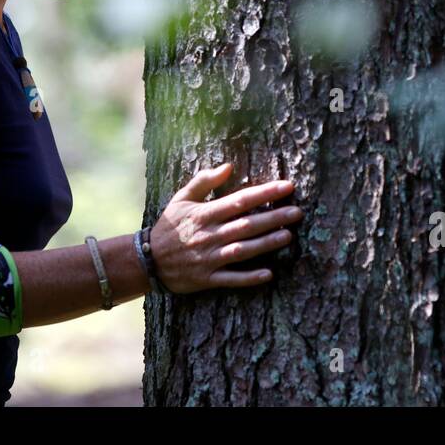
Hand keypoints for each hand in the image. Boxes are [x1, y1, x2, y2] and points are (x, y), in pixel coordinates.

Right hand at [148, 162, 302, 294]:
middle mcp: (209, 235)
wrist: (147, 260)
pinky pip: (231, 279)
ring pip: (242, 250)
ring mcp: (208, 258)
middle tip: (297, 212)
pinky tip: (268, 274)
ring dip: (266, 244)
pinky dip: (249, 278)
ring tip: (288, 236)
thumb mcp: (181, 198)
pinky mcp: (207, 278)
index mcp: (204, 214)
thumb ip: (203, 181)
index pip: (240, 200)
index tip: (287, 186)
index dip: (265, 193)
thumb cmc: (169, 226)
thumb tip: (229, 166)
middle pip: (246, 224)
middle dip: (273, 218)